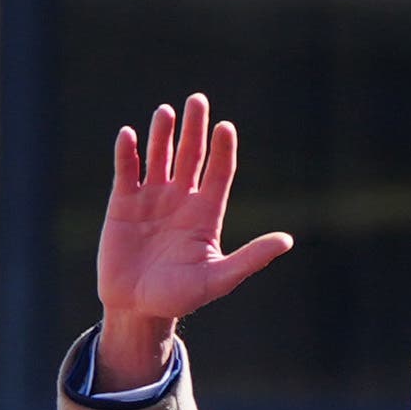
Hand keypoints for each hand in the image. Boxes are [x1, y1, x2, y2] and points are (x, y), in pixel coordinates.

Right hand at [93, 94, 294, 391]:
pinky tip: (130, 134)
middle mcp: (181, 199)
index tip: (226, 127)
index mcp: (206, 214)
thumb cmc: (180, 297)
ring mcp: (152, 198)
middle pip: (191, 155)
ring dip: (163, 134)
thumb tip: (287, 240)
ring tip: (166, 112)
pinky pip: (126, 171)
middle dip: (195, 129)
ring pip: (159, 157)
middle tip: (198, 101)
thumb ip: (250, 258)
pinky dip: (127, 153)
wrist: (138, 308)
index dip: (222, 150)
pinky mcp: (123, 203)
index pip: (218, 173)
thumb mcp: (219, 279)